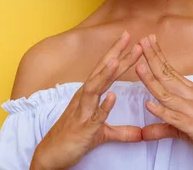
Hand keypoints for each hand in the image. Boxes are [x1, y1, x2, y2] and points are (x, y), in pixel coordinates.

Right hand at [30, 32, 143, 169]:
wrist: (51, 156)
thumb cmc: (73, 139)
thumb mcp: (102, 134)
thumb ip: (122, 131)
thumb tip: (141, 134)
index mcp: (90, 95)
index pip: (106, 70)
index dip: (118, 53)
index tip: (131, 39)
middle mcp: (85, 98)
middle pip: (101, 71)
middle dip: (115, 53)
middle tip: (129, 36)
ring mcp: (83, 111)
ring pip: (94, 88)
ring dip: (105, 74)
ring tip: (117, 60)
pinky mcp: (83, 128)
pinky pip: (94, 116)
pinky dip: (103, 106)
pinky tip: (113, 96)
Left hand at [136, 34, 192, 168]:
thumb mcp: (184, 125)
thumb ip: (163, 125)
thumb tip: (144, 132)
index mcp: (190, 90)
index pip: (170, 68)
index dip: (158, 54)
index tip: (147, 39)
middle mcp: (190, 96)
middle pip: (166, 75)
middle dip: (152, 58)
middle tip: (141, 41)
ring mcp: (192, 110)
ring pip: (166, 94)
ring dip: (151, 80)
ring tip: (138, 66)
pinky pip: (174, 117)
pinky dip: (161, 111)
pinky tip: (149, 104)